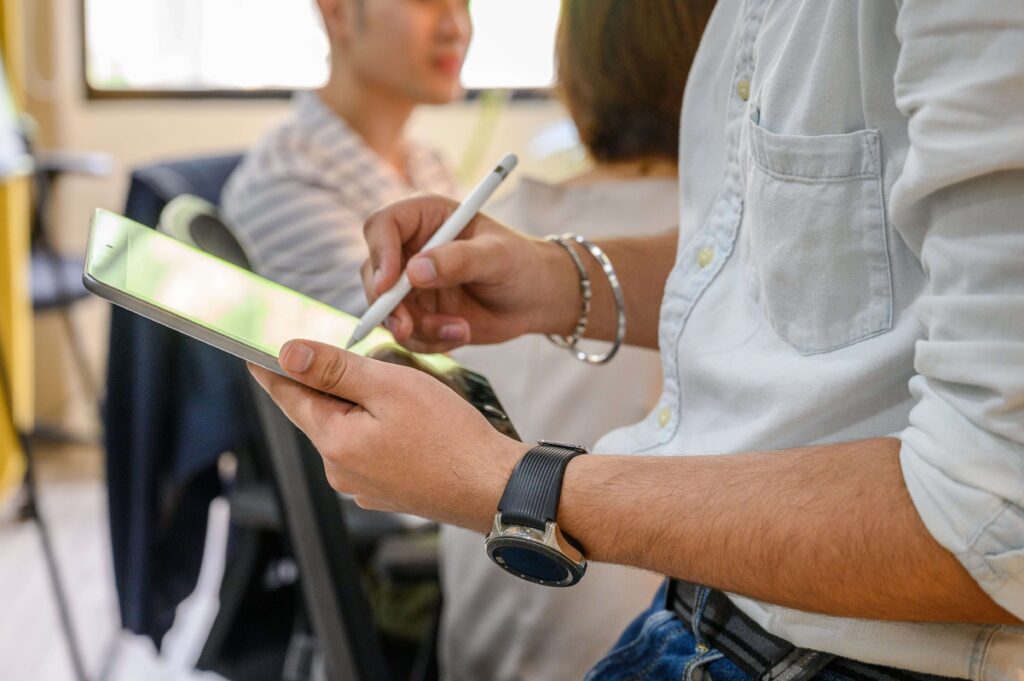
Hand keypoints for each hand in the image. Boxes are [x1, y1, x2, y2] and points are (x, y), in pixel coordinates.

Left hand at [248, 339, 527, 530]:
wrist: (492, 487)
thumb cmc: (449, 436)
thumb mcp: (389, 387)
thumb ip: (335, 369)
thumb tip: (287, 355)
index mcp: (334, 441)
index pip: (289, 397)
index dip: (271, 370)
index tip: (252, 351)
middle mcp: (340, 470)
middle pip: (319, 413)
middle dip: (331, 383)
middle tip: (352, 357)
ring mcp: (362, 485)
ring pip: (348, 430)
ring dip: (360, 406)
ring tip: (397, 390)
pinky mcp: (386, 491)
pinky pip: (370, 450)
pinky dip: (379, 429)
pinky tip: (409, 421)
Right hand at [361, 194, 579, 352]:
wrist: (536, 299)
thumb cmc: (521, 264)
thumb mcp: (497, 257)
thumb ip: (459, 260)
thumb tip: (415, 272)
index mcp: (425, 217)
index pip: (382, 226)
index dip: (379, 254)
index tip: (389, 286)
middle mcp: (410, 248)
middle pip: (373, 273)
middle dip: (387, 305)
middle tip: (406, 328)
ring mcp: (411, 284)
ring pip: (387, 310)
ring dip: (417, 328)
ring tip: (458, 329)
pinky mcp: (419, 313)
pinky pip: (408, 333)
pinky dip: (430, 340)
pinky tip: (461, 333)